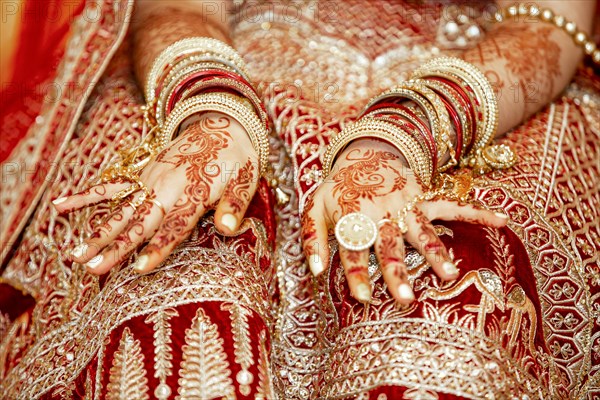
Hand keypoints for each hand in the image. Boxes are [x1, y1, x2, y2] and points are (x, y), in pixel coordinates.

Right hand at [53, 112, 258, 274]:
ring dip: (98, 231)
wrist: (223, 125)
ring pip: (120, 210)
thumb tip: (229, 229)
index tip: (139, 267)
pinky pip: (110, 186)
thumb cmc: (236, 160)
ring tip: (76, 253)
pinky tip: (59, 205)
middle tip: (92, 268)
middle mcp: (166, 189)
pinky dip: (85, 196)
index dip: (157, 247)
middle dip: (116, 246)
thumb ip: (234, 206)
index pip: (173, 227)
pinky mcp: (141, 174)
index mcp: (192, 194)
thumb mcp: (245, 182)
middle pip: (139, 223)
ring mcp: (149, 181)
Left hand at [302, 139, 507, 304]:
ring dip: (435, 253)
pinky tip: (502, 220)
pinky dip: (478, 212)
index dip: (356, 273)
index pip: (354, 250)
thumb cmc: (338, 189)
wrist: (362, 154)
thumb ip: (313, 239)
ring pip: (423, 233)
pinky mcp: (425, 198)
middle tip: (406, 299)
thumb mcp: (314, 208)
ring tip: (449, 274)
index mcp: (354, 218)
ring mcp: (407, 207)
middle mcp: (382, 215)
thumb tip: (316, 273)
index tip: (362, 298)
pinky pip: (453, 205)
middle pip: (390, 248)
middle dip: (397, 273)